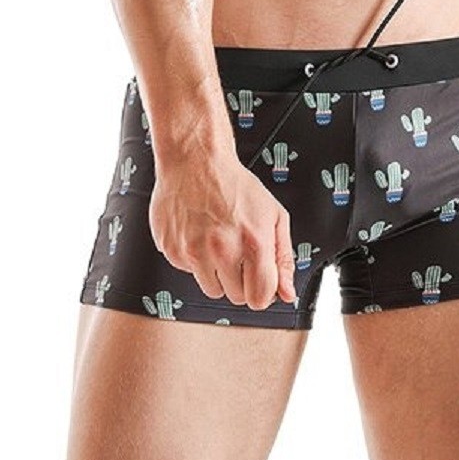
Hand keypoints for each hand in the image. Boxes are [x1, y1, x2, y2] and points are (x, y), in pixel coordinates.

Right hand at [149, 149, 297, 310]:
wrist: (197, 161)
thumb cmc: (236, 185)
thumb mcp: (274, 216)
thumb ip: (283, 258)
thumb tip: (287, 293)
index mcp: (253, 243)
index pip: (260, 298)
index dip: (263, 293)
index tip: (260, 282)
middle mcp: (222, 250)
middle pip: (236, 297)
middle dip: (241, 280)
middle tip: (239, 253)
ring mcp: (194, 252)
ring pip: (211, 289)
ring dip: (218, 274)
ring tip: (219, 243)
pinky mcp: (172, 250)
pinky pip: (188, 272)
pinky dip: (195, 260)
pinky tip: (200, 234)